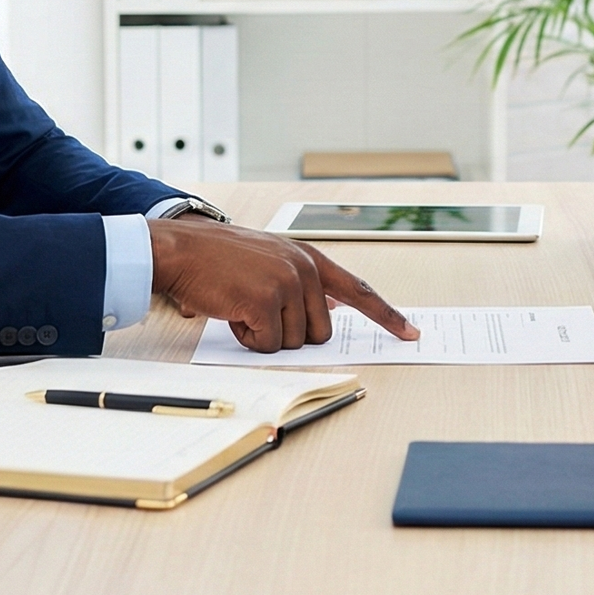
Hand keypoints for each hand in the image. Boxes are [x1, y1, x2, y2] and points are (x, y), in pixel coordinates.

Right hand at [148, 217, 420, 352]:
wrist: (182, 249)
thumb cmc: (220, 260)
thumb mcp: (271, 260)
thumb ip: (303, 282)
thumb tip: (332, 310)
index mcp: (309, 258)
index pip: (359, 290)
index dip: (386, 315)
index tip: (411, 332)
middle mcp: (305, 269)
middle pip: (320, 333)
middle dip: (288, 333)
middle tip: (258, 311)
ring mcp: (287, 284)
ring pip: (292, 342)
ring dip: (263, 335)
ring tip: (241, 305)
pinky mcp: (265, 302)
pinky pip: (267, 345)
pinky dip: (247, 339)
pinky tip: (233, 313)